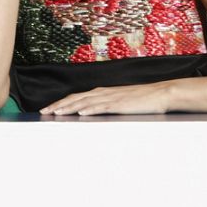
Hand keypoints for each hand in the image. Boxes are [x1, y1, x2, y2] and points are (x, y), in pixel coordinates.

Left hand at [41, 82, 175, 115]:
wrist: (162, 93)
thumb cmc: (144, 99)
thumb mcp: (121, 102)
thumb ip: (107, 106)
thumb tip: (93, 113)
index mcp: (104, 92)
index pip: (77, 96)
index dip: (62, 102)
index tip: (49, 109)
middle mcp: (105, 92)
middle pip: (76, 98)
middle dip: (59, 105)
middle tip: (44, 112)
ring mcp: (112, 97)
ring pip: (86, 102)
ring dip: (69, 107)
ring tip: (56, 113)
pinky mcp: (121, 104)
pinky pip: (103, 106)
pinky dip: (90, 109)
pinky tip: (81, 113)